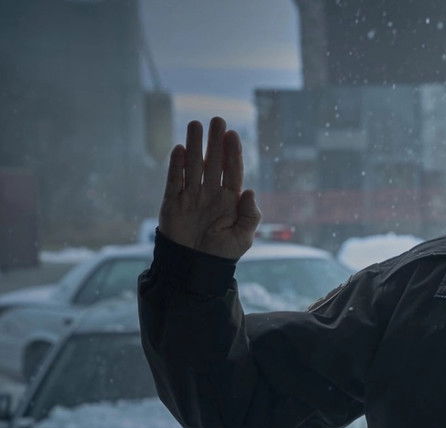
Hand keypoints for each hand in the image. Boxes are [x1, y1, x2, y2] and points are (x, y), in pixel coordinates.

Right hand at [158, 117, 259, 259]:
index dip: (233, 153)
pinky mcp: (173, 202)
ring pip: (193, 166)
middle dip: (215, 142)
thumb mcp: (243, 237)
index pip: (232, 171)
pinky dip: (176, 166)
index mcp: (230, 200)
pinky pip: (174, 180)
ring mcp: (192, 196)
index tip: (232, 134)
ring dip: (194, 146)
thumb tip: (249, 190)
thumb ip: (250, 215)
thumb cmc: (222, 254)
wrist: (195, 267)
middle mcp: (211, 194)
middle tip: (217, 120)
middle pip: (214, 162)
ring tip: (195, 125)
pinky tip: (178, 149)